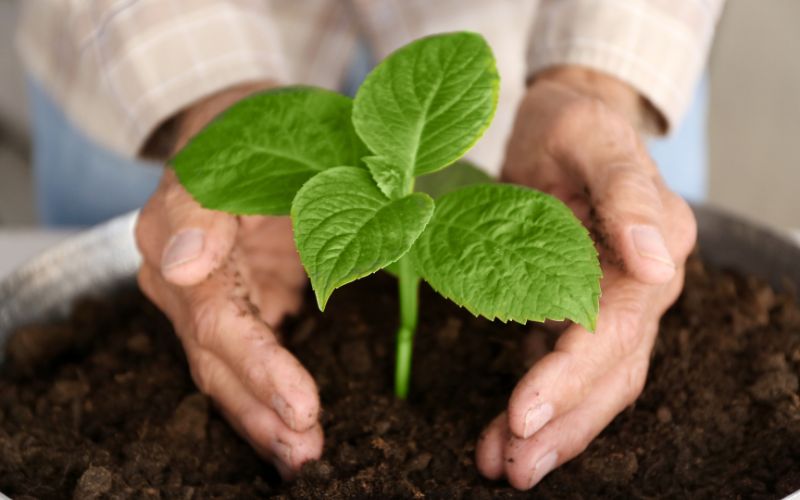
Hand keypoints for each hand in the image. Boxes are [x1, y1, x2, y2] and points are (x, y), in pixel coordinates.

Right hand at [135, 83, 321, 478]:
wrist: (250, 125)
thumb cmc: (257, 124)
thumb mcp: (252, 138)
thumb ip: (215, 198)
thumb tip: (180, 266)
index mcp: (176, 225)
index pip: (215, 311)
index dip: (259, 361)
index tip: (299, 401)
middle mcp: (177, 272)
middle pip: (215, 353)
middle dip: (264, 404)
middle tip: (310, 443)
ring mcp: (201, 296)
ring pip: (221, 369)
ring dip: (260, 418)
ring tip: (304, 456)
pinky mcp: (231, 306)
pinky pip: (240, 363)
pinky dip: (264, 400)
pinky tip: (291, 438)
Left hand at [475, 67, 696, 488]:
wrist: (565, 122)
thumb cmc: (574, 123)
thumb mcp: (592, 136)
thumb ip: (626, 191)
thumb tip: (655, 260)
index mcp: (653, 247)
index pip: (615, 329)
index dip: (570, 375)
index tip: (522, 412)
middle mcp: (642, 285)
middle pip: (610, 372)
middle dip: (561, 423)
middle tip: (513, 466)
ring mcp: (616, 302)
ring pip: (595, 383)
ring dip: (555, 430)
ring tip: (506, 467)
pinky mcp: (583, 308)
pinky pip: (567, 366)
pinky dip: (541, 404)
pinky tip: (505, 432)